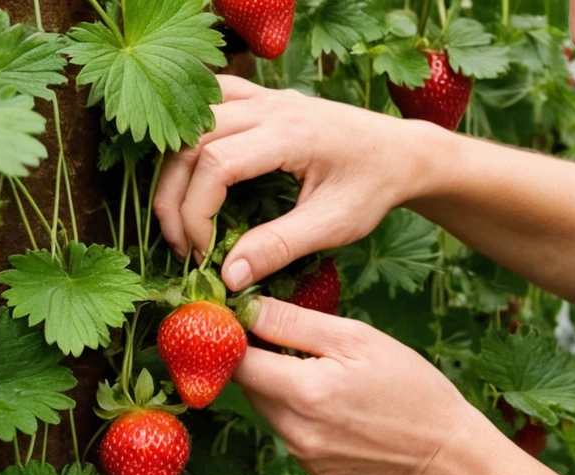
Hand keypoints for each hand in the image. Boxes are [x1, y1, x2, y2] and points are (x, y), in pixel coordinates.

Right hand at [153, 75, 437, 290]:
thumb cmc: (373, 188)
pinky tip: (184, 166)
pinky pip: (207, 100)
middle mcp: (270, 106)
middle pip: (190, 141)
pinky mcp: (262, 97)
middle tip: (180, 246)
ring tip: (178, 216)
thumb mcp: (333, 226)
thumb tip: (229, 278)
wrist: (401, 152)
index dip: (195, 213)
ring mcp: (263, 96)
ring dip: (172, 168)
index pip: (215, 165)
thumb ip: (279, 248)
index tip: (204, 256)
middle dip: (173, 197)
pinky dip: (186, 131)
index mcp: (290, 135)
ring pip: (190, 121)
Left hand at [232, 298, 482, 474]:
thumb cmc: (409, 387)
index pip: (236, 360)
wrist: (443, 453)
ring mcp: (301, 453)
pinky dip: (297, 409)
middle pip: (247, 385)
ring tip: (320, 368)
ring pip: (265, 407)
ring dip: (278, 383)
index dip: (234, 335)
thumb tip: (246, 307)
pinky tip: (333, 401)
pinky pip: (287, 429)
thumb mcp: (358, 339)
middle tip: (292, 336)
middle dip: (259, 357)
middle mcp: (293, 429)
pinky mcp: (311, 467)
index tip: (247, 317)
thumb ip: (295, 323)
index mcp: (303, 392)